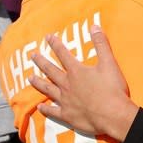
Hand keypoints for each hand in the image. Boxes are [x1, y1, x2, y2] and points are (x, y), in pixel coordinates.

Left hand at [30, 25, 138, 140]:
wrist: (112, 115)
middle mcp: (67, 84)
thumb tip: (94, 26)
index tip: (47, 37)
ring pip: (48, 89)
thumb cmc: (112, 89)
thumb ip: (101, 44)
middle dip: (41, 61)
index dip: (55, 44)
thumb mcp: (109, 63)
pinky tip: (39, 107)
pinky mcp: (67, 115)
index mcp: (77, 71)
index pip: (63, 54)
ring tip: (30, 78)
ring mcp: (65, 100)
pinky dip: (45, 109)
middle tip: (32, 55)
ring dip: (38, 83)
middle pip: (51, 71)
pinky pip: (53, 111)